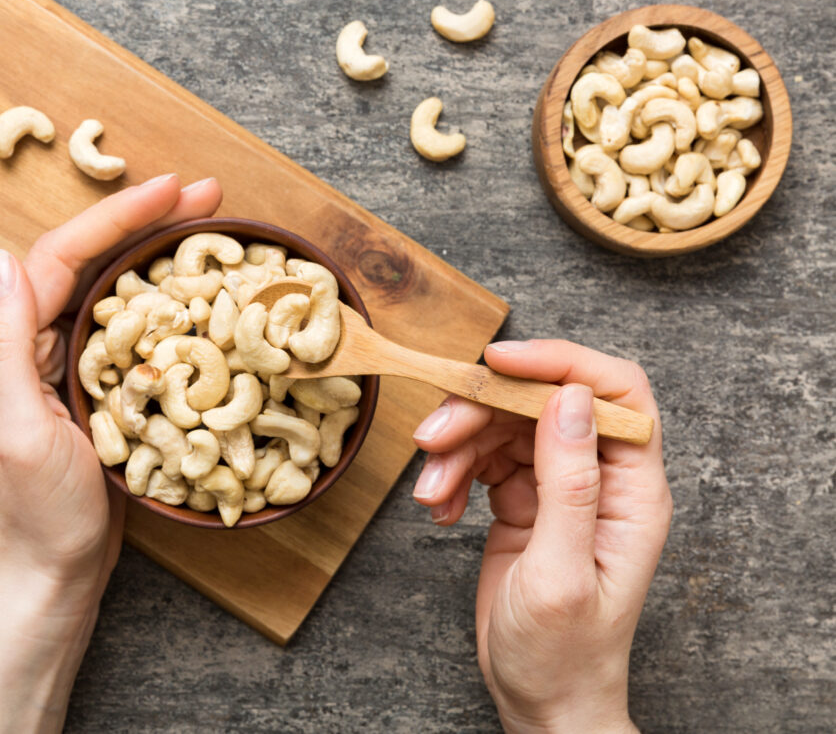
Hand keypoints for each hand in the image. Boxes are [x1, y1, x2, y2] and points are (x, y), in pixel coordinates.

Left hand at [0, 173, 219, 596]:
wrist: (54, 577)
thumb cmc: (37, 516)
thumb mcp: (18, 431)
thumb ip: (4, 346)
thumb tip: (2, 257)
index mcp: (10, 346)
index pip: (62, 258)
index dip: (116, 216)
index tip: (171, 189)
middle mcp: (35, 345)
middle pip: (91, 261)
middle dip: (147, 221)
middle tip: (208, 196)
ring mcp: (67, 366)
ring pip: (112, 289)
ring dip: (157, 253)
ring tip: (209, 229)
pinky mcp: (97, 389)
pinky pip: (129, 329)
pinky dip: (162, 301)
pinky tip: (196, 293)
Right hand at [411, 340, 670, 732]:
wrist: (540, 700)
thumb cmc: (563, 654)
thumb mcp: (562, 572)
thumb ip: (569, 483)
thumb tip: (569, 399)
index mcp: (632, 492)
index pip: (614, 393)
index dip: (561, 363)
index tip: (499, 362)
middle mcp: (600, 479)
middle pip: (542, 404)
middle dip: (482, 412)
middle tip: (433, 438)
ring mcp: (559, 488)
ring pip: (504, 428)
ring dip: (456, 448)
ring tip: (429, 491)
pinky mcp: (524, 501)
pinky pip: (482, 460)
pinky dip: (452, 475)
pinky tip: (439, 508)